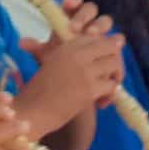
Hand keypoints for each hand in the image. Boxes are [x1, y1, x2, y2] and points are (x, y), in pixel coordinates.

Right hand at [17, 0, 125, 124]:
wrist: (32, 111)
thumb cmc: (40, 90)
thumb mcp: (53, 63)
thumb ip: (75, 54)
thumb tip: (112, 41)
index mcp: (67, 46)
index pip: (98, 38)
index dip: (105, 50)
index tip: (102, 64)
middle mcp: (76, 54)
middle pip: (111, 47)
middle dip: (115, 61)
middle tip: (111, 77)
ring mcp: (84, 71)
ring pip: (115, 64)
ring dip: (115, 78)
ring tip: (106, 90)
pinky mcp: (89, 89)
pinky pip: (111, 86)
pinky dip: (109, 95)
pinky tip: (100, 103)